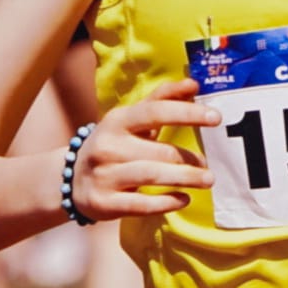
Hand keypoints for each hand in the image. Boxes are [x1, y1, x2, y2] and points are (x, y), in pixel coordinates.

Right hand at [68, 78, 221, 221]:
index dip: (187, 113)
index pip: (156, 112)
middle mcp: (108, 146)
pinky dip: (166, 202)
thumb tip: (193, 83)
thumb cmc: (114, 143)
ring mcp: (104, 175)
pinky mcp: (103, 203)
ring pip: (152, 176)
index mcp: (117, 120)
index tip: (216, 117)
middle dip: (189, 158)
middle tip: (208, 164)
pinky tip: (184, 199)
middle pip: (159, 151)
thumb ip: (162, 99)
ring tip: (207, 180)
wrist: (70, 179)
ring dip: (184, 178)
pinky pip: (140, 204)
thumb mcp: (131, 119)